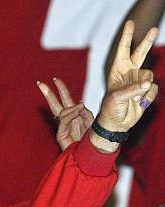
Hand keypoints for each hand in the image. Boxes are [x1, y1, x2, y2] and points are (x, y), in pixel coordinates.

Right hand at [37, 78, 94, 150]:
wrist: (92, 154)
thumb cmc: (92, 140)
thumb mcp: (92, 122)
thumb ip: (85, 112)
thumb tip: (79, 103)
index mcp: (73, 115)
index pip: (64, 99)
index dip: (60, 89)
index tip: (55, 80)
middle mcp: (66, 120)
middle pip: (54, 104)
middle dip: (48, 93)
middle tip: (40, 83)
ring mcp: (62, 127)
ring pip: (60, 111)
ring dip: (70, 107)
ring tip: (80, 108)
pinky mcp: (60, 135)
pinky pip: (64, 121)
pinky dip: (70, 115)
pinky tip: (77, 112)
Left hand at [96, 21, 158, 140]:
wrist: (116, 124)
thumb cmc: (110, 109)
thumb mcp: (117, 98)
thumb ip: (132, 89)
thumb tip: (148, 84)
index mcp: (117, 71)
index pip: (123, 51)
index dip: (127, 37)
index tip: (130, 23)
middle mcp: (129, 73)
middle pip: (141, 54)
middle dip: (147, 42)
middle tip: (154, 29)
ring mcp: (138, 81)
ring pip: (149, 76)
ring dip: (144, 88)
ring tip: (135, 99)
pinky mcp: (146, 91)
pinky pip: (153, 89)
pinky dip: (148, 97)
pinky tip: (140, 103)